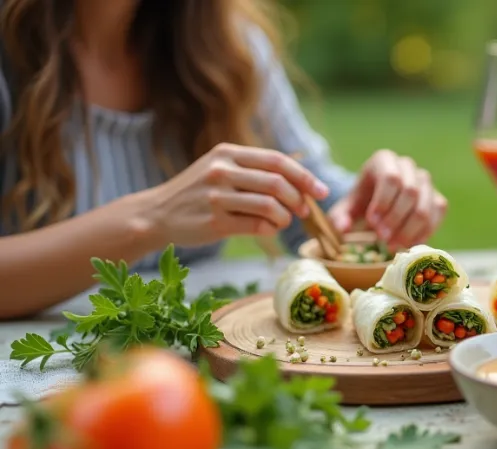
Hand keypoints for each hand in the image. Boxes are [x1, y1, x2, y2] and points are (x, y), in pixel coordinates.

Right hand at [139, 142, 328, 246]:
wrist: (157, 213)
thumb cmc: (199, 192)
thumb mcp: (221, 168)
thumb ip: (255, 170)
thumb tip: (302, 183)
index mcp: (228, 152)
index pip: (277, 161)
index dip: (305, 177)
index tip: (321, 192)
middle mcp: (222, 170)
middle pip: (277, 183)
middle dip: (299, 200)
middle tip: (304, 211)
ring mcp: (216, 197)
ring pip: (270, 206)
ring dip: (284, 217)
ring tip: (282, 221)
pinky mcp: (214, 222)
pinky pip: (256, 226)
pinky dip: (270, 229)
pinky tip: (267, 229)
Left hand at [329, 149, 446, 247]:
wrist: (378, 205)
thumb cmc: (361, 203)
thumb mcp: (346, 209)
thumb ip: (340, 218)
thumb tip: (343, 228)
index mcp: (383, 160)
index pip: (391, 177)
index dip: (383, 202)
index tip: (372, 223)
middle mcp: (407, 166)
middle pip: (410, 191)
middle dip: (396, 218)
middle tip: (382, 239)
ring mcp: (425, 182)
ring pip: (425, 205)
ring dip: (410, 229)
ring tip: (393, 245)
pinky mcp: (437, 198)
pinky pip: (438, 214)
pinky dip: (425, 232)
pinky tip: (409, 244)